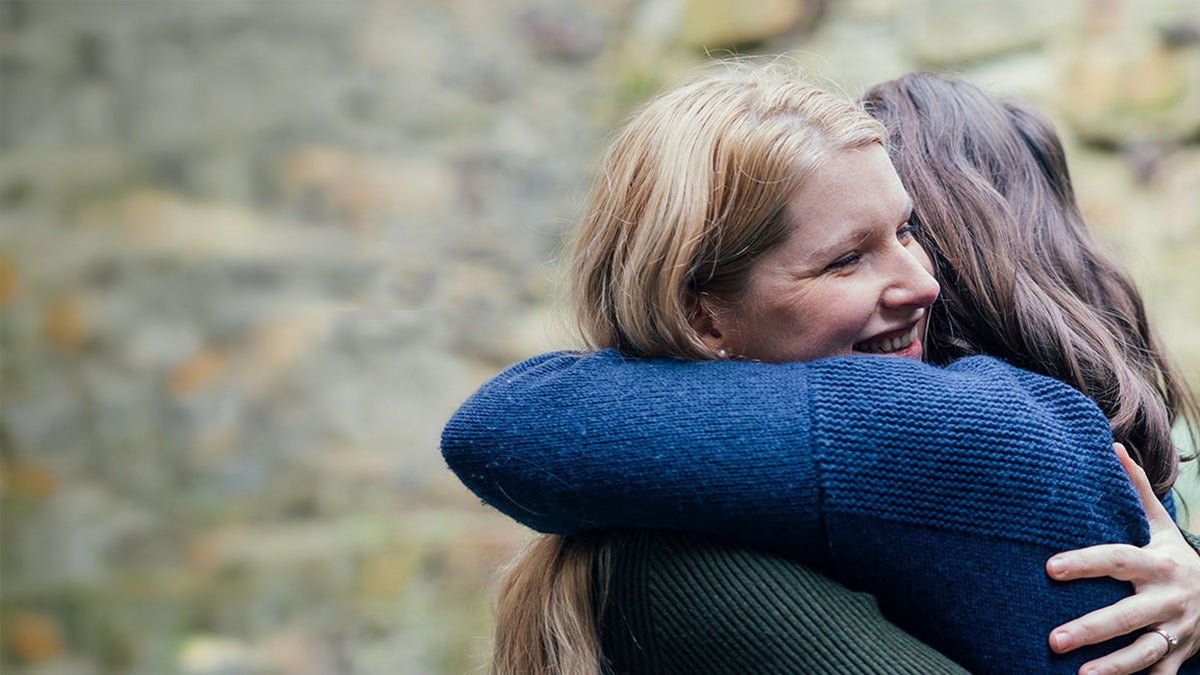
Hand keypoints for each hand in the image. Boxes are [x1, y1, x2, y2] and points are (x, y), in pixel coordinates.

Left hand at [1045, 443, 1199, 673]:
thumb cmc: (1176, 556)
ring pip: (1144, 653)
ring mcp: (1177, 631)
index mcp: (1158, 564)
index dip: (1084, 563)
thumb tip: (1112, 446)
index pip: (1116, 561)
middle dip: (1091, 629)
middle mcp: (1168, 600)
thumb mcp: (1162, 524)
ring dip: (1113, 667)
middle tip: (1052, 639)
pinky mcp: (1181, 655)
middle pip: (1126, 616)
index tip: (1050, 568)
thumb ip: (1136, 489)